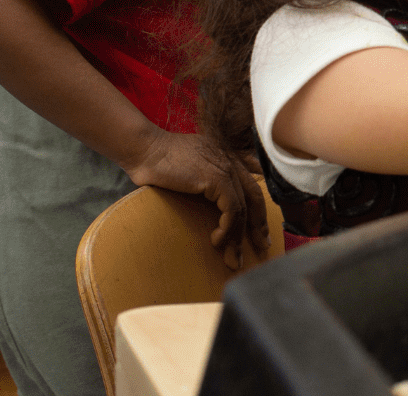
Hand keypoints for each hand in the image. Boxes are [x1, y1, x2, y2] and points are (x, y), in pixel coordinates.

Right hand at [123, 129, 268, 269]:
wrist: (145, 148)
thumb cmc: (158, 161)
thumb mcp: (188, 170)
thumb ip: (203, 182)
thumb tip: (204, 203)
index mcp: (227, 161)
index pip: (252, 186)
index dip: (259, 210)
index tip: (260, 232)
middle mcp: (232, 163)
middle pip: (256, 198)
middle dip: (259, 226)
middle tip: (262, 247)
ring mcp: (227, 169)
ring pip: (243, 209)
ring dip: (238, 238)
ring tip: (233, 259)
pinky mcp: (218, 178)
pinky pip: (232, 210)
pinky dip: (227, 229)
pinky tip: (217, 240)